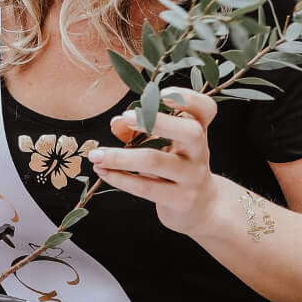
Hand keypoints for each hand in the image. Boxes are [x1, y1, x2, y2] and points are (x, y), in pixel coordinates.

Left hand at [86, 89, 224, 236]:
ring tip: (96, 155)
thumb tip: (116, 122)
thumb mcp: (165, 146)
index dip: (188, 98)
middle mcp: (199, 152)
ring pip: (156, 161)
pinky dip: (119, 178)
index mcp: (198, 131)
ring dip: (120, 157)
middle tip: (126, 117)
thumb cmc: (176, 167)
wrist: (201, 208)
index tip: (161, 93)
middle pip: (190, 132)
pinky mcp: (180, 199)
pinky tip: (102, 171)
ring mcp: (193, 177)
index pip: (205, 109)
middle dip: (157, 122)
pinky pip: (146, 187)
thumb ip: (142, 131)